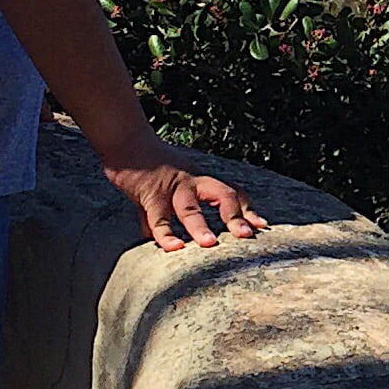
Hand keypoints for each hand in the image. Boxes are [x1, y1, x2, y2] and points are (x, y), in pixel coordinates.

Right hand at [99, 140, 266, 252]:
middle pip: (222, 194)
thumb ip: (169, 216)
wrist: (126, 141)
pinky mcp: (150, 193)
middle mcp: (192, 181)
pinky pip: (159, 216)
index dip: (247, 209)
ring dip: (200, 226)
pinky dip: (165, 233)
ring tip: (210, 245)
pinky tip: (173, 247)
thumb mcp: (167, 189)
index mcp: (201, 180)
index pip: (232, 192)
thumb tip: (168, 245)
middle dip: (236, 215)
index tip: (262, 226)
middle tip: (248, 236)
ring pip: (190, 207)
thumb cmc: (148, 168)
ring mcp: (172, 186)